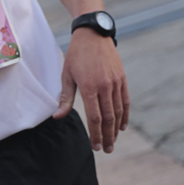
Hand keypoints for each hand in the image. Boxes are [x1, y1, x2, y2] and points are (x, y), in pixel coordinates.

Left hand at [53, 27, 128, 152]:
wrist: (93, 34)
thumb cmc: (76, 55)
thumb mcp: (66, 75)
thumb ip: (64, 98)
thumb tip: (57, 117)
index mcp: (89, 86)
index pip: (95, 117)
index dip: (95, 134)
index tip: (94, 146)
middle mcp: (105, 86)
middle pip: (108, 118)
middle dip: (107, 137)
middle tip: (106, 150)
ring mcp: (116, 83)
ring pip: (118, 112)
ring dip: (116, 129)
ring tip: (113, 141)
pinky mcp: (122, 79)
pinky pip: (125, 101)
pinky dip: (125, 115)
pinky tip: (122, 126)